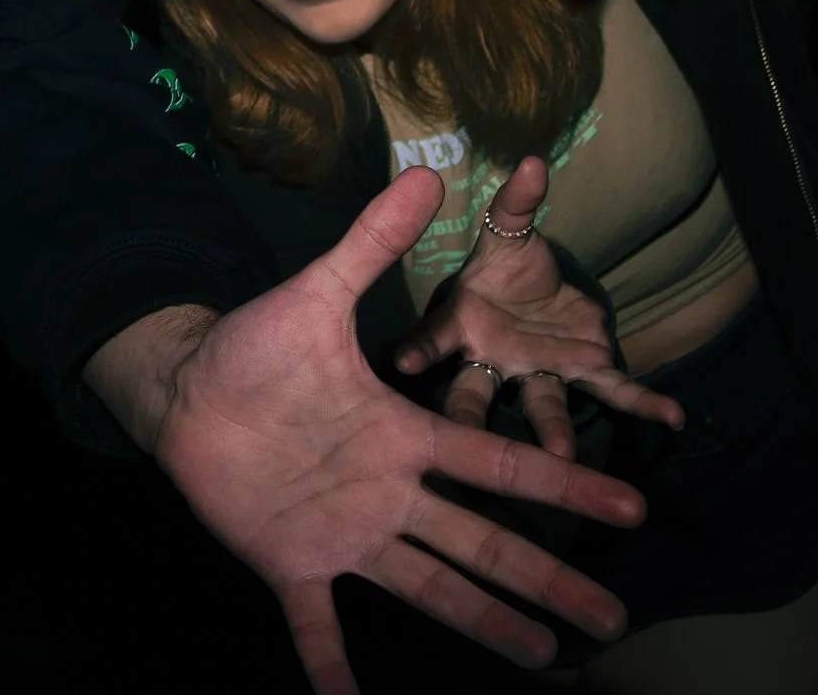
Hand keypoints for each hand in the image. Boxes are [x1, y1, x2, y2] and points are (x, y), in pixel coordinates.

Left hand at [152, 168, 642, 693]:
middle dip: (545, 579)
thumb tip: (425, 172)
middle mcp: (387, 492)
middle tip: (610, 620)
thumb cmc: (254, 345)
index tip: (630, 505)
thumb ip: (369, 242)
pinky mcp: (289, 561)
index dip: (560, 483)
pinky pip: (316, 625)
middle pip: (481, 541)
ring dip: (482, 623)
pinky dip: (332, 671)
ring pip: (427, 587)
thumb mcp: (315, 292)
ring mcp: (343, 532)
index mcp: (401, 435)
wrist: (186, 386)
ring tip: (544, 661)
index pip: (495, 463)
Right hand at [394, 156, 685, 457]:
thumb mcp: (506, 233)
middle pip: (473, 393)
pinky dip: (642, 402)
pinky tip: (672, 415)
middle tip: (466, 445)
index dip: (418, 348)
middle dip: (469, 417)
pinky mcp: (581, 374)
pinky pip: (612, 390)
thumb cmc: (505, 270)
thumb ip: (516, 204)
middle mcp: (490, 359)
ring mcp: (535, 373)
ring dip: (552, 428)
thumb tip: (533, 162)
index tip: (401, 363)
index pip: (431, 338)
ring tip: (565, 456)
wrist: (540, 295)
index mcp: (458, 325)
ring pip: (539, 404)